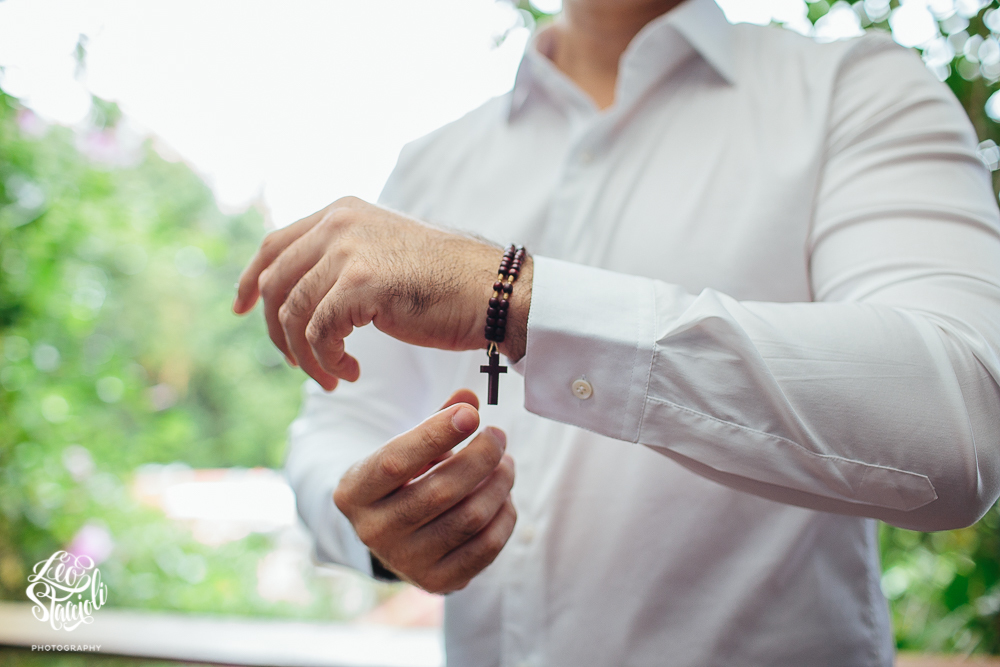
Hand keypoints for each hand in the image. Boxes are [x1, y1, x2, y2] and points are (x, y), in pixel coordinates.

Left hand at [233, 197, 531, 390]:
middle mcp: (340, 223)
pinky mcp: (362, 284)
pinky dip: (327, 361)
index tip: (239, 309)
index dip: (248, 279)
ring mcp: (349, 250)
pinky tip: (351, 373)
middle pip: (274, 282)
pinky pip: (319, 333)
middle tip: (300, 362)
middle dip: (276, 331)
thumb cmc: (450, 283)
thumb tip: (305, 290)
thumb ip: (345, 260)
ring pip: (292, 314)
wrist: (496, 292)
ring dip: (306, 356)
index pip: (274, 244)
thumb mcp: (386, 255)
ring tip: (334, 377)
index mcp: (343, 212)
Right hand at [333, 389, 516, 592]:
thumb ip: (436, 420)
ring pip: (469, 518)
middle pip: (441, 491)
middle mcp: (373, 531)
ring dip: (498, 484)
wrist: (390, 535)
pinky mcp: (437, 581)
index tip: (472, 413)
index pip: (396, 460)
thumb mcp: (405, 447)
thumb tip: (469, 397)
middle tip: (498, 435)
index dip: (436, 434)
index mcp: (354, 492)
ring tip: (506, 463)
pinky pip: (486, 547)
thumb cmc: (400, 479)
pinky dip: (504, 516)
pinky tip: (504, 496)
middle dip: (481, 456)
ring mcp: (405, 561)